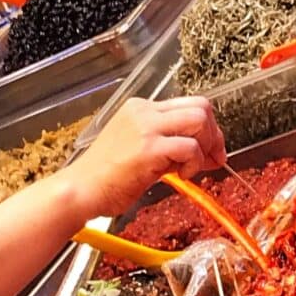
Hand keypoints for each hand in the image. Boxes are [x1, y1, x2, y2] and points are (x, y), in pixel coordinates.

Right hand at [62, 96, 224, 219]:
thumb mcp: (139, 149)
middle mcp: (144, 111)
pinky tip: (180, 176)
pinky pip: (190, 147)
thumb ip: (167, 144)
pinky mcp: (148, 148)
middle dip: (214, 135)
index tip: (212, 150)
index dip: (209, 128)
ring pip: (199, 120)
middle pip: (201, 107)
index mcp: (141, 108)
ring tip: (191, 168)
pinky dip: (194, 163)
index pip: (189, 104)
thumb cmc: (106, 177)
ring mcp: (146, 127)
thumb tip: (202, 151)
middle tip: (213, 159)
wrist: (80, 190)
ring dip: (206, 147)